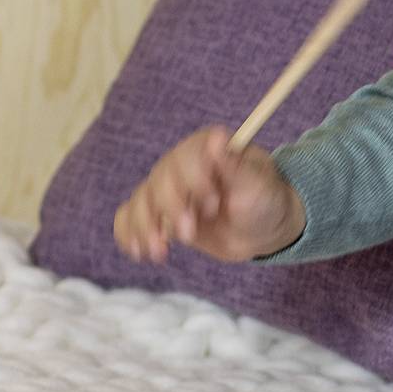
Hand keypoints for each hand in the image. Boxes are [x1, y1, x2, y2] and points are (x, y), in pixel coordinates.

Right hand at [112, 126, 306, 263]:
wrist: (261, 230)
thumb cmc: (264, 201)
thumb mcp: (256, 186)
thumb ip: (234, 165)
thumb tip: (216, 138)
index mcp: (206, 149)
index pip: (185, 158)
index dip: (192, 183)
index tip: (213, 206)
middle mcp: (181, 165)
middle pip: (158, 182)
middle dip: (170, 210)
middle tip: (190, 235)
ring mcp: (168, 189)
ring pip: (140, 200)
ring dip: (145, 227)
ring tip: (159, 253)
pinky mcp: (159, 212)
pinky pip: (130, 216)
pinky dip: (128, 232)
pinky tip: (137, 251)